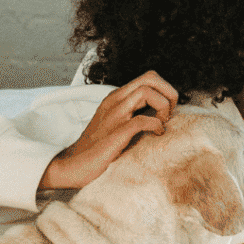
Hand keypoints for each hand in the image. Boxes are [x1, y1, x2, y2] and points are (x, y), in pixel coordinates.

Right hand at [38, 70, 178, 189]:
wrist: (74, 166)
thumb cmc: (99, 148)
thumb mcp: (118, 123)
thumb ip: (135, 113)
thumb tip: (161, 113)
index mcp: (117, 97)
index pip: (148, 77)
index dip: (165, 90)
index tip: (168, 110)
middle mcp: (115, 101)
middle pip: (150, 77)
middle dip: (169, 93)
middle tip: (169, 114)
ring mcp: (114, 115)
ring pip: (146, 91)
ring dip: (163, 106)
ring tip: (162, 123)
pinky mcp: (115, 133)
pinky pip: (141, 120)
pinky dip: (155, 125)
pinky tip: (157, 134)